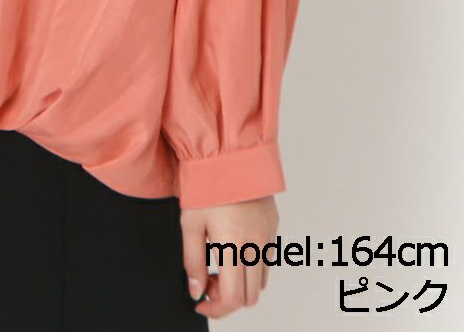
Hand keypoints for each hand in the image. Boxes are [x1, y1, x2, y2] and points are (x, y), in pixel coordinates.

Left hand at [181, 195, 278, 318]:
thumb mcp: (190, 224)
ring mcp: (267, 237)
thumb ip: (193, 261)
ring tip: (218, 264)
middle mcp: (256, 245)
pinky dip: (252, 267)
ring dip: (242, 283)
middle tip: (207, 281)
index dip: (217, 309)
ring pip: (261, 281)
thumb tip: (196, 290)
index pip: (233, 298)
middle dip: (228, 298)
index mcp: (233, 246)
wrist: (227, 154)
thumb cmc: (205, 186)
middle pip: (250, 296)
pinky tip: (232, 249)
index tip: (201, 302)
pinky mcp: (272, 226)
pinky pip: (267, 259)